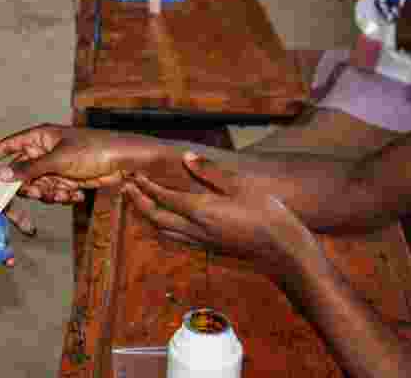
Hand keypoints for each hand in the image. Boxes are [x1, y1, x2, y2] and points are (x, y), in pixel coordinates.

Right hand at [0, 124, 136, 202]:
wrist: (123, 162)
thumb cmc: (93, 149)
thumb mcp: (58, 159)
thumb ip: (29, 169)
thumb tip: (3, 175)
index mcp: (40, 137)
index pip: (9, 145)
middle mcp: (44, 151)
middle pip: (22, 173)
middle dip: (30, 186)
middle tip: (39, 191)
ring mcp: (55, 167)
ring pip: (37, 187)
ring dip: (49, 193)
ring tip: (66, 191)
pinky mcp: (66, 180)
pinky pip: (53, 194)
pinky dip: (63, 196)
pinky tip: (77, 193)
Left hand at [121, 153, 318, 272]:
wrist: (284, 253)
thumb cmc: (268, 216)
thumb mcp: (241, 188)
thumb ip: (211, 173)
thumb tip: (187, 157)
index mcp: (202, 212)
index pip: (164, 197)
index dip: (146, 185)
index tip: (133, 174)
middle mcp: (196, 230)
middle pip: (156, 217)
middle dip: (138, 202)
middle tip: (125, 187)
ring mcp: (202, 242)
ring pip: (164, 230)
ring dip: (148, 216)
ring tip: (138, 202)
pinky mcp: (210, 247)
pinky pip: (176, 237)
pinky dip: (163, 225)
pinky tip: (166, 219)